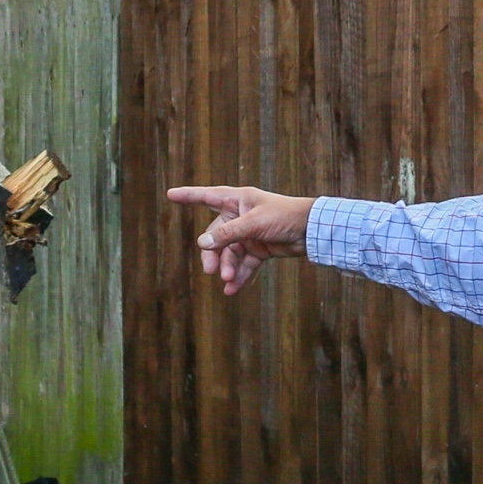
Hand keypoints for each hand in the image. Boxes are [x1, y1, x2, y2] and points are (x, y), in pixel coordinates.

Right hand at [168, 185, 315, 294]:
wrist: (312, 231)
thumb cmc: (284, 216)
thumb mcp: (253, 224)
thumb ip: (228, 234)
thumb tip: (202, 243)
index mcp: (238, 201)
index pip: (207, 196)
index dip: (188, 196)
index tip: (170, 195)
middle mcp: (240, 216)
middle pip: (216, 236)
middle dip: (213, 254)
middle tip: (212, 271)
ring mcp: (249, 234)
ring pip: (229, 253)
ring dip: (227, 267)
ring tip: (227, 280)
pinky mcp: (259, 249)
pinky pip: (244, 264)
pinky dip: (239, 275)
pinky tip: (232, 289)